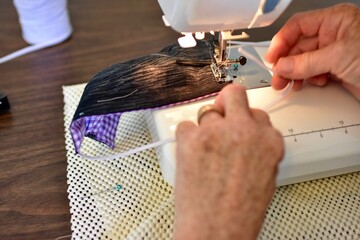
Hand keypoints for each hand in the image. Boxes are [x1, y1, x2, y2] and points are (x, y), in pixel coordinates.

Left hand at [173, 84, 283, 239]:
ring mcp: (217, 131)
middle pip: (234, 94)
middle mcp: (245, 130)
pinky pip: (185, 125)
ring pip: (207, 111)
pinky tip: (192, 155)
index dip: (245, 121)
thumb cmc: (239, 214)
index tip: (238, 125)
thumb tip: (247, 134)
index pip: (257, 113)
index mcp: (269, 141)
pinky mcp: (192, 137)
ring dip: (205, 126)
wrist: (215, 231)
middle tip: (221, 114)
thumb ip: (258, 148)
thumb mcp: (265, 177)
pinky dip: (187, 138)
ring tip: (205, 150)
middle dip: (228, 102)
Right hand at [266, 3, 359, 99]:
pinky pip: (314, 72)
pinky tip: (311, 83)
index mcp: (335, 21)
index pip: (298, 26)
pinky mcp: (337, 70)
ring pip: (304, 62)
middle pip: (299, 46)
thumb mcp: (338, 56)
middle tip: (278, 77)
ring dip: (294, 74)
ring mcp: (335, 53)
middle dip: (287, 62)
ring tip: (289, 84)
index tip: (272, 58)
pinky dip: (308, 79)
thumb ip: (306, 62)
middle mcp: (334, 35)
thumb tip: (282, 66)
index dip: (282, 41)